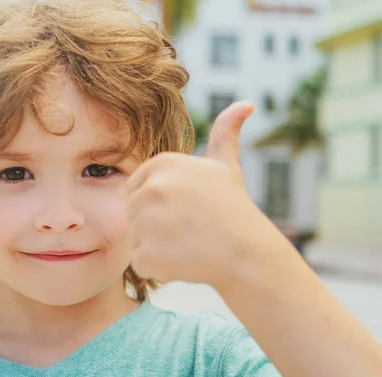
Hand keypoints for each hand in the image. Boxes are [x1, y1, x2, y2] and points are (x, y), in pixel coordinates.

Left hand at [126, 101, 278, 284]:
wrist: (248, 254)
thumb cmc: (234, 209)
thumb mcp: (225, 166)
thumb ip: (225, 133)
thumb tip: (246, 104)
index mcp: (162, 164)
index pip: (136, 189)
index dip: (159, 204)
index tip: (185, 210)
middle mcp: (152, 188)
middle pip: (133, 214)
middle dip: (155, 226)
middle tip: (189, 229)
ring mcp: (148, 222)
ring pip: (136, 238)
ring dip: (157, 247)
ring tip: (188, 244)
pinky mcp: (148, 253)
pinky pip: (140, 262)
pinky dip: (159, 267)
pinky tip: (184, 261)